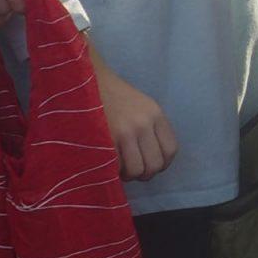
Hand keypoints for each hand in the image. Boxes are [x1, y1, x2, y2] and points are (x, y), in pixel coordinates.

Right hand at [95, 63, 179, 179]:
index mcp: (155, 114)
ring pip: (136, 170)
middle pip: (155, 164)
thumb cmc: (113, 96)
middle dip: (145, 174)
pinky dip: (113, 170)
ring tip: (120, 168)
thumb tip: (155, 161)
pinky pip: (117, 167)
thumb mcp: (141, 106)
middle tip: (133, 170)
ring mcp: (124, 132)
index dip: (162, 164)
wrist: (86, 81)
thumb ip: (151, 129)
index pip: (170, 150)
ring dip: (128, 175)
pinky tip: (109, 162)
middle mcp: (143, 123)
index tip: (150, 164)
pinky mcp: (106, 138)